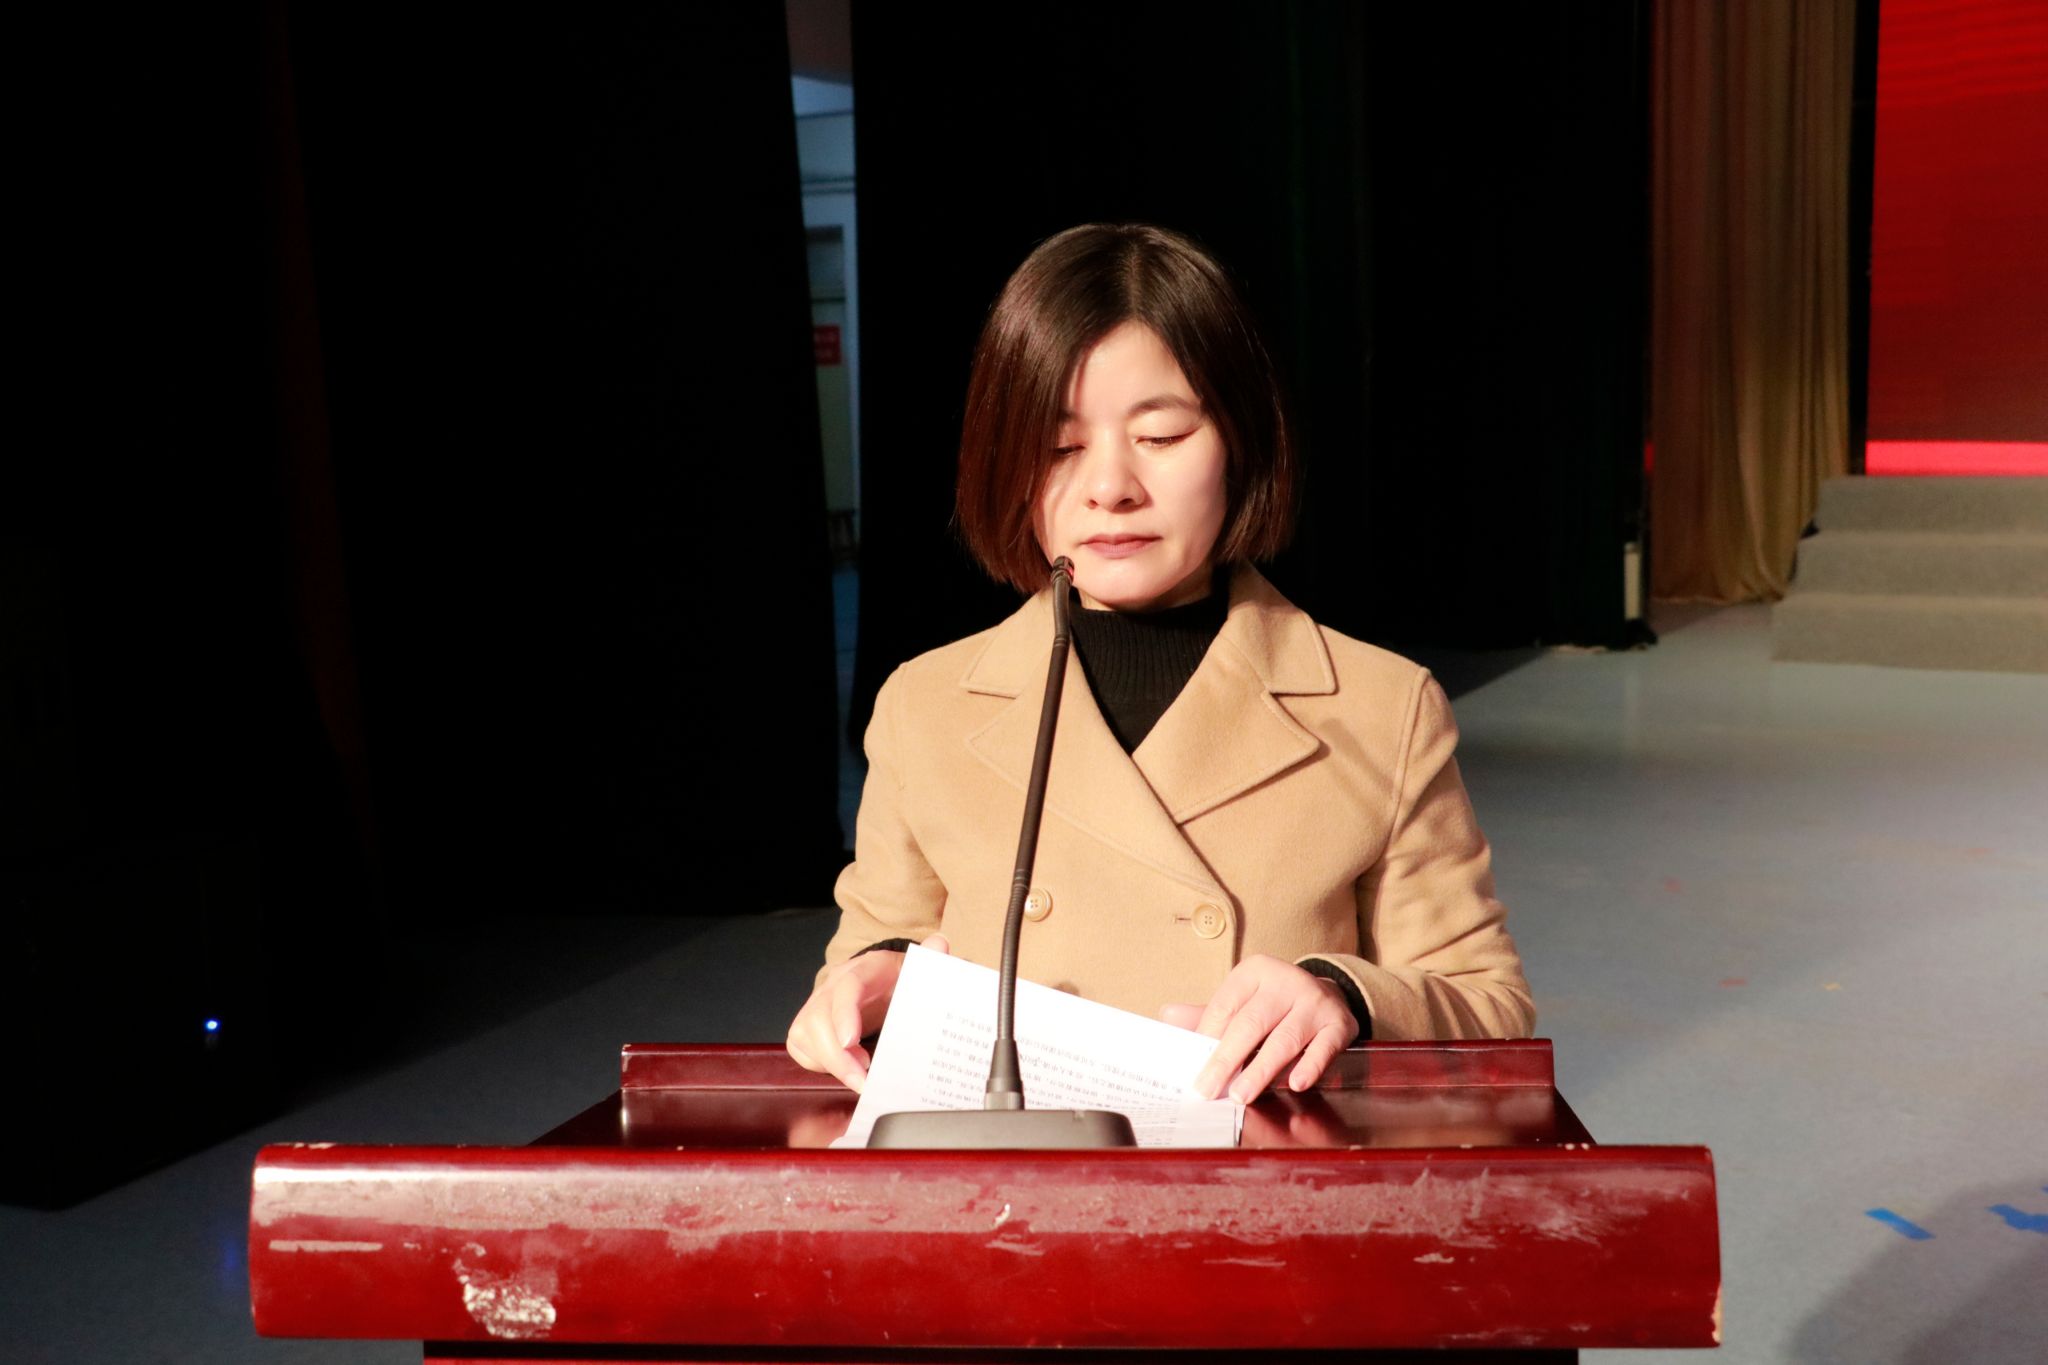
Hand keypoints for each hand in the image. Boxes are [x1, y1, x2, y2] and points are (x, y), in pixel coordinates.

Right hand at [786, 934, 949, 1092]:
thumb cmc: (902, 982)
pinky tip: (846, 1072)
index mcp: (865, 969)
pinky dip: (821, 1066)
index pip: (847, 986)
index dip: (844, 1013)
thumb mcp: (920, 971)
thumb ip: (932, 961)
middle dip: (837, 1056)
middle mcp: (834, 984)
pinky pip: (801, 1048)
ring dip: (830, 1063)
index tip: (850, 1042)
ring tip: (860, 1079)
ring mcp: (817, 1003)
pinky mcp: (807, 1026)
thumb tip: (940, 943)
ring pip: (804, 1033)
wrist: (885, 984)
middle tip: (863, 1080)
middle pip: (818, 1017)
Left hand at [1161, 955, 1358, 1101]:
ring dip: (1261, 1070)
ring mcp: (1314, 1001)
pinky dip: (1310, 1066)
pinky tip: (1295, 1084)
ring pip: (1284, 1039)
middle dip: (1226, 1060)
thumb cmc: (1273, 1005)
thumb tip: (1167, 1017)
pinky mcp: (1339, 1023)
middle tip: (1208, 1089)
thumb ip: (1208, 1015)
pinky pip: (1323, 1047)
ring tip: (1242, 1095)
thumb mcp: (1242, 1001)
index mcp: (1255, 971)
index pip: (1225, 1006)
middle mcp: (1286, 981)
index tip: (1193, 1068)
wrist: (1328, 995)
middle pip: (1250, 1023)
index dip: (1207, 1039)